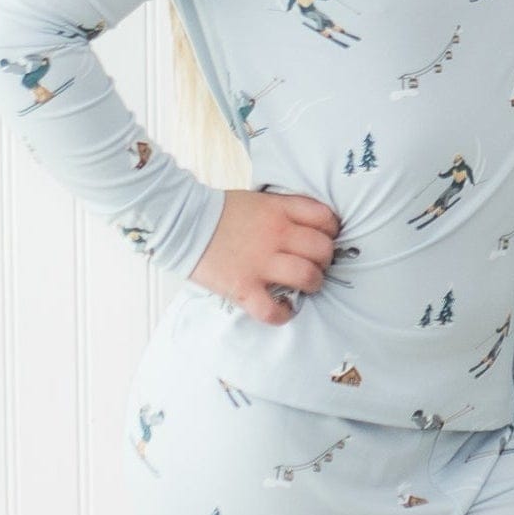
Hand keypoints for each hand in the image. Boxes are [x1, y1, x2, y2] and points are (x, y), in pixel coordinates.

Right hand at [189, 186, 342, 325]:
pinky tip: (283, 309)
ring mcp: (260, 262)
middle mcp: (275, 235)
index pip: (325, 218)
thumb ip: (283, 211)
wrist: (181, 222)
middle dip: (325, 260)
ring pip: (307, 277)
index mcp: (279, 210)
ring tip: (305, 287)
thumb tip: (306, 227)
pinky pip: (273, 310)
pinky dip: (283, 314)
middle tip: (316, 264)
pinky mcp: (243, 287)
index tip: (325, 239)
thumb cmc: (221, 212)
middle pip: (322, 250)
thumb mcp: (258, 200)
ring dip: (312, 284)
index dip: (331, 231)